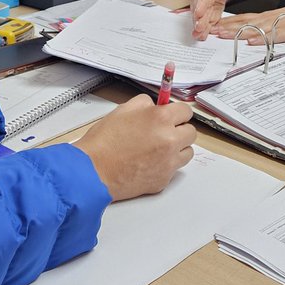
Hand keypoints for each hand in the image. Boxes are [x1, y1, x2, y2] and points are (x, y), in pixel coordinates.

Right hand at [73, 95, 195, 200]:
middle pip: (191, 132)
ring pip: (187, 152)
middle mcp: (170, 140)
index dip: (177, 112)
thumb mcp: (122, 110)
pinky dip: (165, 165)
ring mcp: (169, 162)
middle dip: (179, 130)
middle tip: (164, 132)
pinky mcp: (164, 180)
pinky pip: (174, 169)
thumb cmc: (104, 141)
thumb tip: (155, 105)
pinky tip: (148, 163)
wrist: (93, 171)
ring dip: (177, 148)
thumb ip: (144, 104)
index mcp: (161, 119)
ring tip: (158, 149)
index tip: (173, 115)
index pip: (186, 111)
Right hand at [190, 0, 233, 39]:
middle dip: (198, 20)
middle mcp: (200, 1)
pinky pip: (204, 25)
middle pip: (198, 12)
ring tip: (199, 35)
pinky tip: (202, 38)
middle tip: (198, 27)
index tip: (199, 12)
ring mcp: (202, 11)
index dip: (200, 5)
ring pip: (199, 20)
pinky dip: (202, 32)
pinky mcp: (206, 18)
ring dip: (198, 28)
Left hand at [211, 0, 284, 43]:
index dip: (229, 23)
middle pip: (244, 22)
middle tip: (210, 30)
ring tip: (222, 35)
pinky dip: (260, 38)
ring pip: (253, 27)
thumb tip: (259, 39)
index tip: (215, 26)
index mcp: (269, 17)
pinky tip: (249, 41)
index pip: (244, 19)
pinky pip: (272, 35)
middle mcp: (270, 18)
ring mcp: (278, 23)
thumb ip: (272, 31)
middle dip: (226, 27)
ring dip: (237, 31)